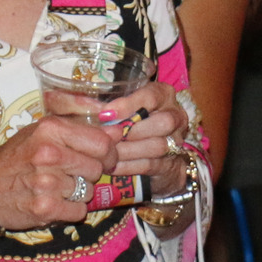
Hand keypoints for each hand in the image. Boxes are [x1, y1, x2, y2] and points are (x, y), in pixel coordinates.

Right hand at [0, 114, 119, 232]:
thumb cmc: (16, 158)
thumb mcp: (42, 132)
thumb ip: (80, 129)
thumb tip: (119, 131)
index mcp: (51, 130)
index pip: (102, 142)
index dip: (109, 153)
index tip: (104, 158)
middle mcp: (49, 154)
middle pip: (98, 168)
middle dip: (91, 173)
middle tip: (73, 174)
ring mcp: (47, 183)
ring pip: (90, 191)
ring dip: (80, 192)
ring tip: (58, 187)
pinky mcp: (45, 208)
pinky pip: (79, 211)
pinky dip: (71, 210)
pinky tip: (55, 202)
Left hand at [96, 79, 192, 196]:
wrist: (159, 152)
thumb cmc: (136, 122)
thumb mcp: (126, 107)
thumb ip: (111, 105)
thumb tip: (84, 105)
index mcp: (164, 95)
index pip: (151, 96)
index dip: (128, 105)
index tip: (105, 114)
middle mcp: (176, 116)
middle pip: (163, 122)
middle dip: (133, 131)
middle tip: (108, 137)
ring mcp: (176, 141)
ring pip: (157, 146)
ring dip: (128, 150)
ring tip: (107, 153)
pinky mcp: (171, 163)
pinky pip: (150, 165)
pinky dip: (128, 166)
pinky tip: (111, 166)